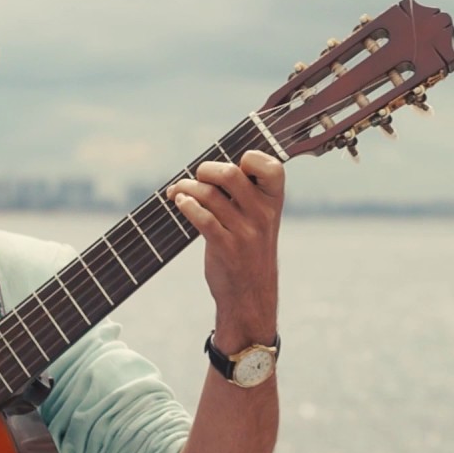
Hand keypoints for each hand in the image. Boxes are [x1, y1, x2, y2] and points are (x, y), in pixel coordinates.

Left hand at [167, 150, 283, 348]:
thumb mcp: (260, 219)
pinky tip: (180, 204)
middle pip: (230, 173)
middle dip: (206, 170)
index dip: (251, 158)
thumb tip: (210, 165)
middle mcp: (263, 215)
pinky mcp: (226, 247)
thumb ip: (246, 193)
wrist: (250, 294)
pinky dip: (185, 205)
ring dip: (186, 188)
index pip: (271, 166)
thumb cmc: (249, 249)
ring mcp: (246, 232)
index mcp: (275, 202)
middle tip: (198, 178)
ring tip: (178, 192)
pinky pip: (201, 217)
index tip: (237, 166)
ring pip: (208, 195)